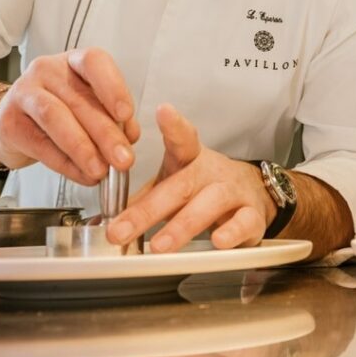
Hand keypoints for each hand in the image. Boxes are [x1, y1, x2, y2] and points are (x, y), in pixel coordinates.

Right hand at [0, 48, 138, 185]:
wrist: (11, 124)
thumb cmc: (59, 110)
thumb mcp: (88, 105)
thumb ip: (112, 117)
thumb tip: (130, 136)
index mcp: (73, 61)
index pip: (94, 62)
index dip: (113, 87)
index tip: (127, 115)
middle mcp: (47, 70)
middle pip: (79, 100)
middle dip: (106, 133)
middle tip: (123, 158)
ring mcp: (24, 93)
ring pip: (56, 118)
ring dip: (83, 148)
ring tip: (101, 170)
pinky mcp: (8, 122)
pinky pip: (40, 144)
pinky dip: (65, 164)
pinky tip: (82, 175)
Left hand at [106, 104, 275, 252]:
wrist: (254, 192)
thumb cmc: (204, 186)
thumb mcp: (173, 183)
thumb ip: (141, 202)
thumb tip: (101, 221)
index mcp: (190, 159)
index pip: (182, 139)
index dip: (173, 125)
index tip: (162, 111)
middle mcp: (211, 172)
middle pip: (182, 184)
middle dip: (149, 209)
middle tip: (121, 230)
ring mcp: (232, 192)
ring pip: (210, 204)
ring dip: (182, 226)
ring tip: (159, 245)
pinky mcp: (252, 215)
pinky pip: (243, 222)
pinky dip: (232, 233)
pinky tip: (218, 242)